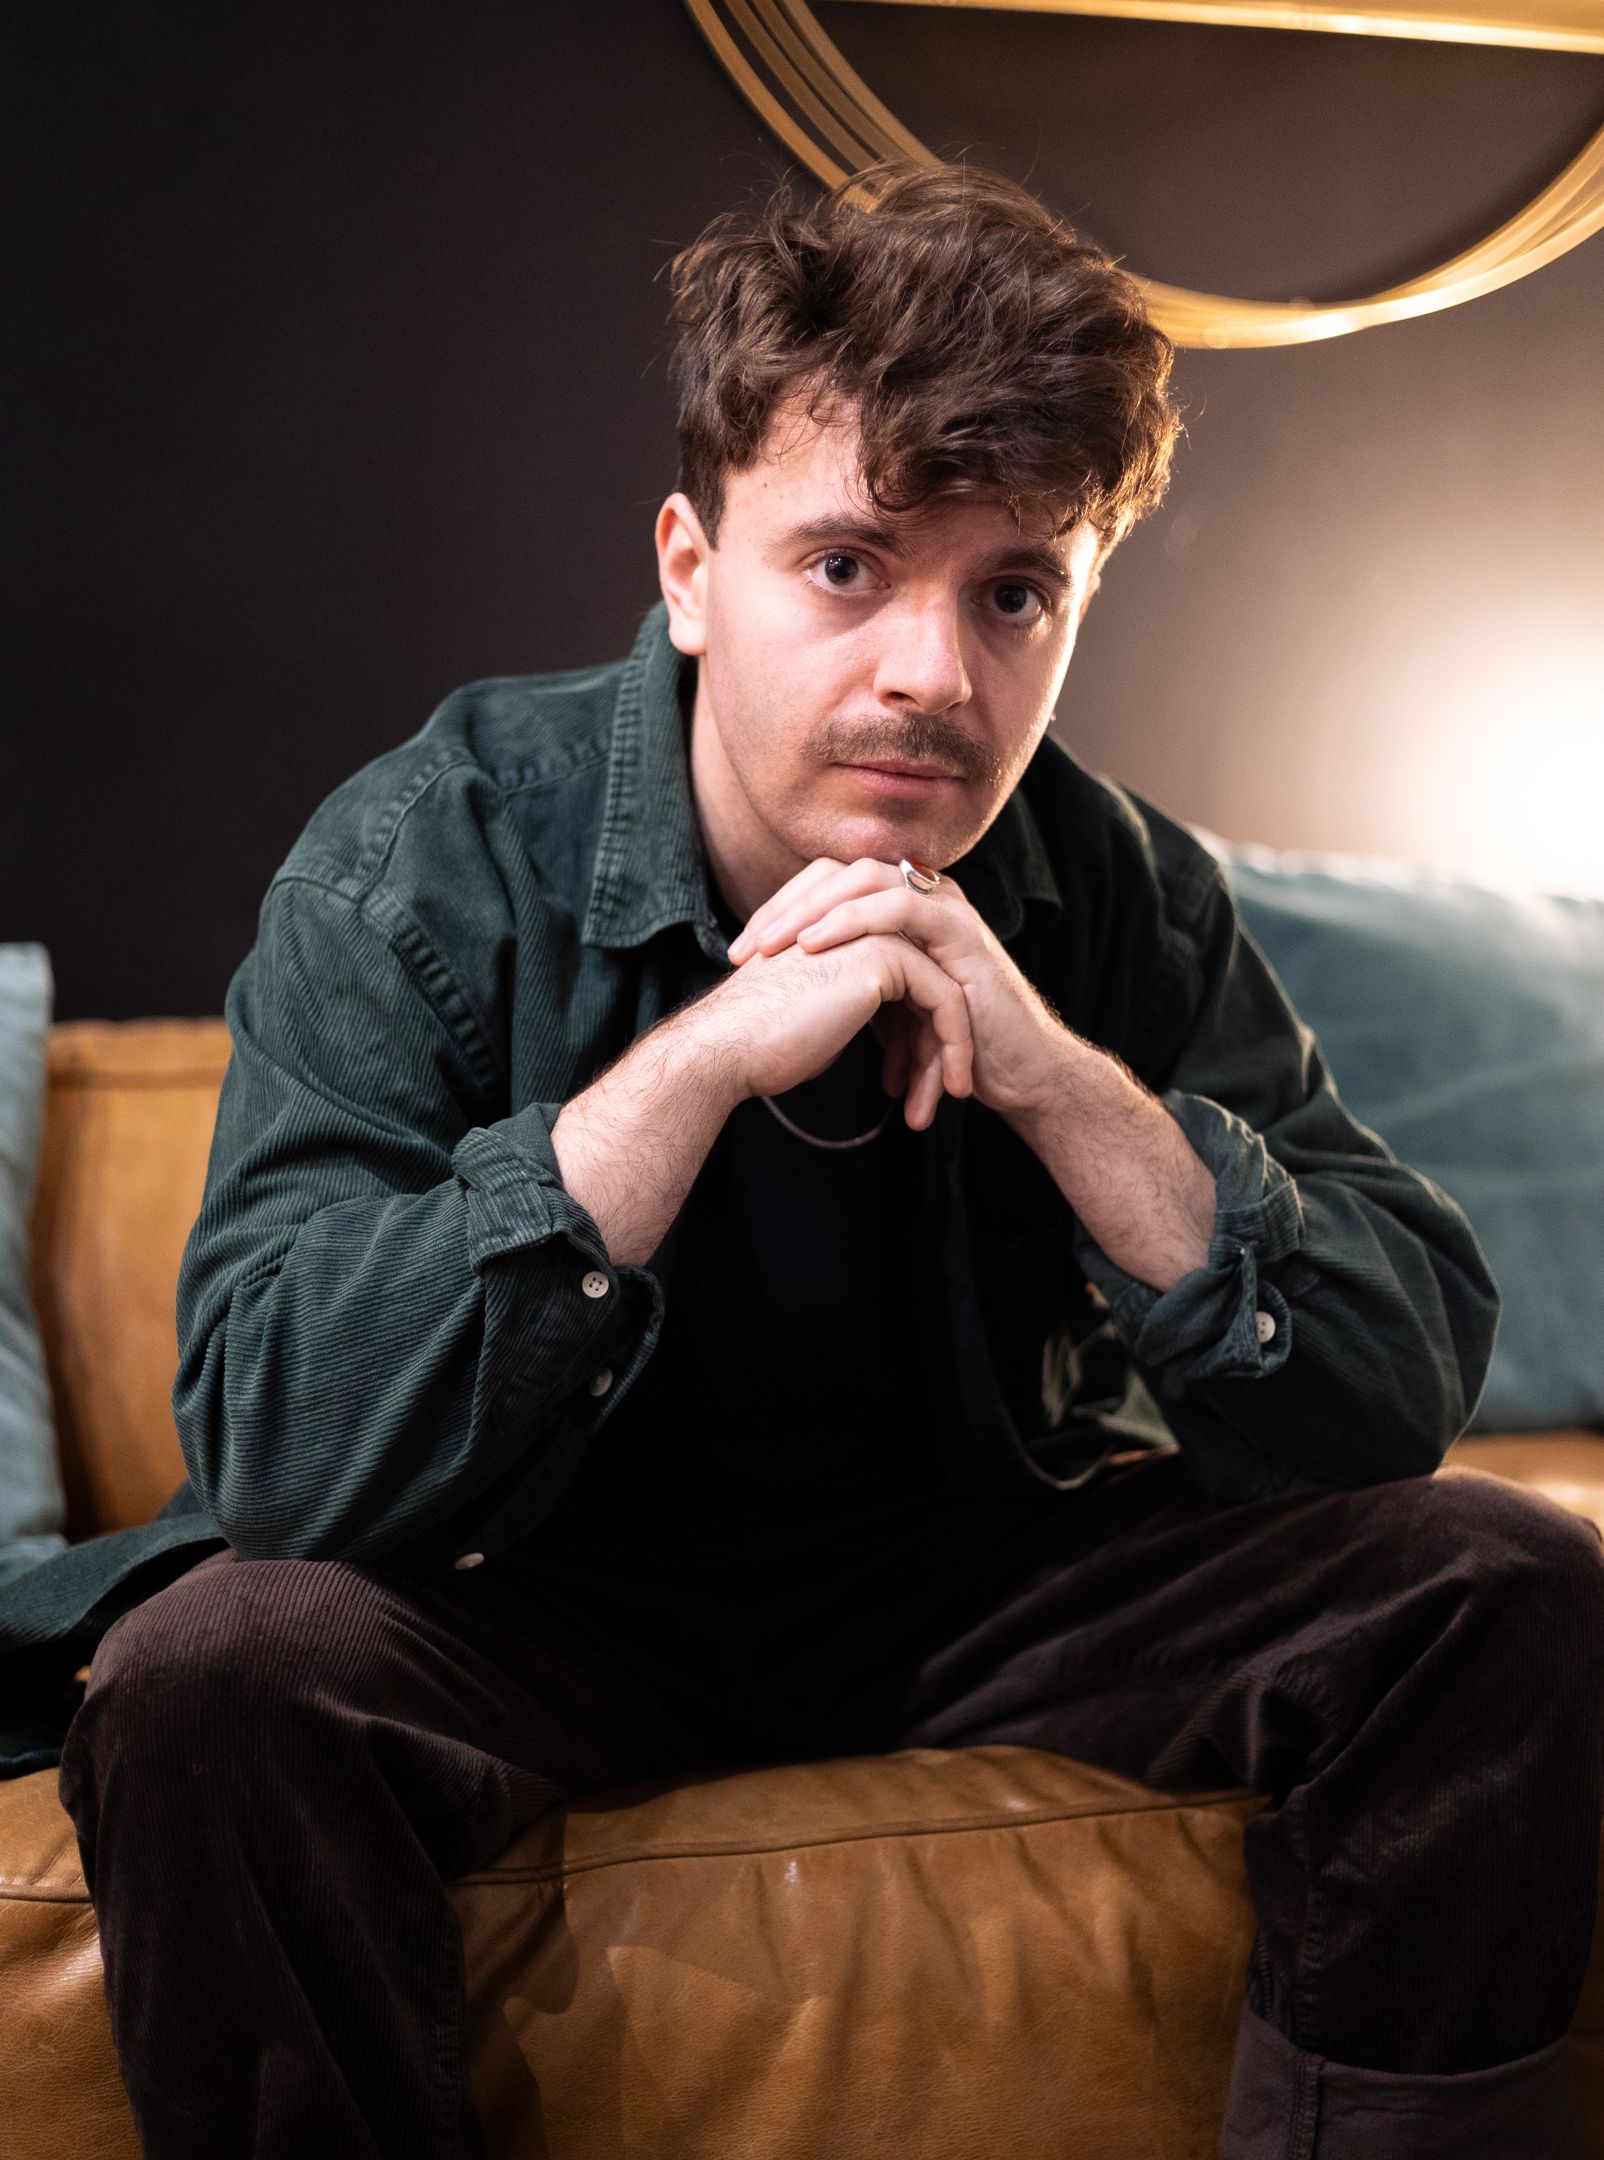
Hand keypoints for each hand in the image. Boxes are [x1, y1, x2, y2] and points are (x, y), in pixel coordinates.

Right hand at [682, 929, 974, 1130]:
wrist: (726, 1048)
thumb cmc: (760, 1042)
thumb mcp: (819, 1015)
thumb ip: (854, 1004)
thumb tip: (891, 1031)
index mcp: (842, 927)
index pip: (906, 975)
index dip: (917, 1030)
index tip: (919, 1076)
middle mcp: (859, 918)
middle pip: (928, 980)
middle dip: (939, 1039)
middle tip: (945, 1090)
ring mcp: (873, 930)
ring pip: (943, 989)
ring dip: (952, 1048)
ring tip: (950, 1095)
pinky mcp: (885, 955)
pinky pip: (945, 1000)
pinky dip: (955, 1045)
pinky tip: (952, 1087)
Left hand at [727, 856, 1066, 1120]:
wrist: (1016, 1075)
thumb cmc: (952, 1048)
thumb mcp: (886, 1011)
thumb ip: (849, 984)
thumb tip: (783, 994)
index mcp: (900, 909)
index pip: (829, 885)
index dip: (780, 911)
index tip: (739, 953)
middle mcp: (923, 896)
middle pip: (840, 873)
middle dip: (784, 908)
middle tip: (742, 949)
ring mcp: (945, 908)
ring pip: (867, 880)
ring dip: (811, 911)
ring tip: (771, 947)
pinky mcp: (962, 931)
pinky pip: (901, 906)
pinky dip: (854, 922)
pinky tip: (817, 946)